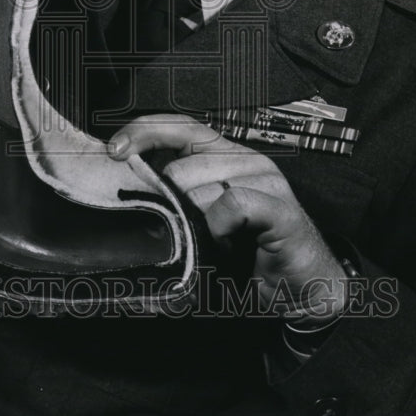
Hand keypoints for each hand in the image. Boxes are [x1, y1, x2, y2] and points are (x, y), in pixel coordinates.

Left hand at [108, 114, 346, 323]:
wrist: (302, 290)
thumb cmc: (249, 255)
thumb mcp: (203, 218)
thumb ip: (177, 195)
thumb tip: (129, 182)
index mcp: (225, 156)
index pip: (179, 125)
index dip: (144, 130)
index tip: (114, 150)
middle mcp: (246, 160)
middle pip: (180, 167)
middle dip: (173, 204)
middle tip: (189, 230)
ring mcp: (266, 180)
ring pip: (200, 187)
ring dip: (199, 223)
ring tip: (215, 242)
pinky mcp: (281, 207)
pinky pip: (231, 204)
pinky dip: (221, 227)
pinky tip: (227, 242)